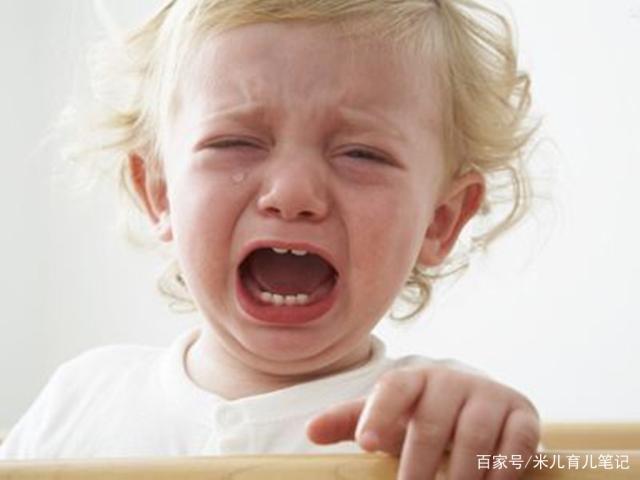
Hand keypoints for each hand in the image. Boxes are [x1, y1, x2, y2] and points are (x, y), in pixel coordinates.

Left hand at [306, 365, 539, 479]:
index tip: (367, 443)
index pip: (394, 388)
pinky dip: (503, 470)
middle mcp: (452, 381)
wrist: (475, 402)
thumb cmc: (421, 414)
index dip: (379, 413)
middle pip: (433, 422)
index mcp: (414, 378)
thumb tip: (312, 431)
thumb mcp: (386, 416)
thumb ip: (351, 421)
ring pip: (475, 435)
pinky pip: (518, 442)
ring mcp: (490, 395)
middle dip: (418, 465)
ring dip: (460, 475)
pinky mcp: (522, 414)